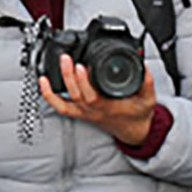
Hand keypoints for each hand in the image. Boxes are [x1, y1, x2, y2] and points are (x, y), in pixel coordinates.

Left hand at [40, 57, 159, 145]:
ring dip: (55, 87)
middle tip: (66, 59)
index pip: (92, 96)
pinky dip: (49, 96)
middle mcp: (93, 111)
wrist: (134, 132)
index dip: (84, 82)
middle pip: (76, 95)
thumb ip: (147, 82)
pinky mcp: (80, 113)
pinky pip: (60, 107)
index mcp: (108, 107)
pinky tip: (43, 82)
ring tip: (52, 69)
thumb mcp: (148, 99)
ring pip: (65, 102)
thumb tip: (143, 66)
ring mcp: (85, 113)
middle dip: (68, 76)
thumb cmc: (138, 116)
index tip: (81, 66)